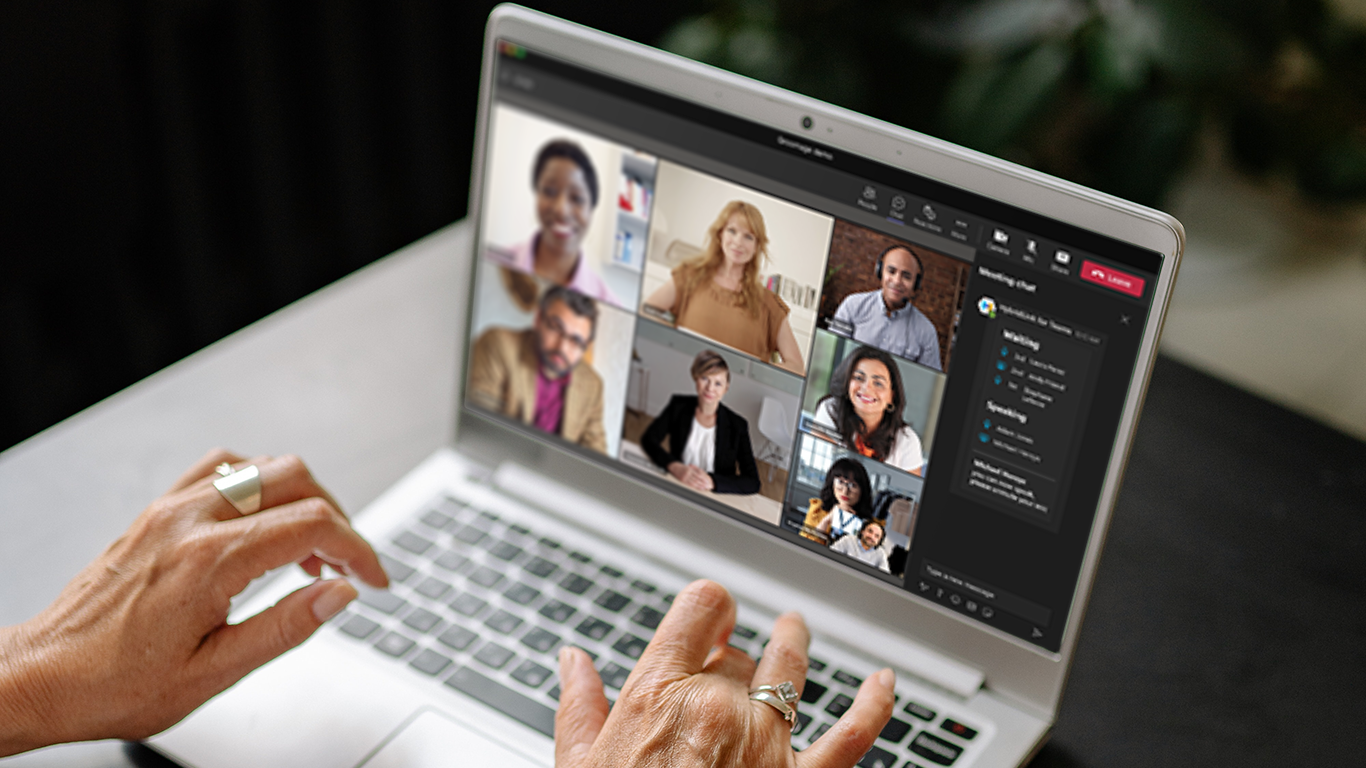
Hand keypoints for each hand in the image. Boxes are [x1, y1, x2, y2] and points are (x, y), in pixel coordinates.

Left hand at [0, 449, 386, 755]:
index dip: (359, 549)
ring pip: (263, 466)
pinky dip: (260, 484)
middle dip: (339, 518)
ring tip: (310, 551)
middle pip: (296, 479)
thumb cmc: (115, 685)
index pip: (312, 526)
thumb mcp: (214, 673)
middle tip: (349, 565)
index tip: (375, 578)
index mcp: (209, 562)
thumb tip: (340, 594)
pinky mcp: (157, 511)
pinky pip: (222, 468)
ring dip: (303, 498)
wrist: (43, 678)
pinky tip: (265, 521)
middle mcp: (189, 522)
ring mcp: (170, 510)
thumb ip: (287, 626)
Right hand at [555, 580, 894, 767]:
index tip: (708, 617)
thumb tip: (572, 661)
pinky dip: (874, 705)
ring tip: (794, 631)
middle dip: (728, 659)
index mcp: (659, 694)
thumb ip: (579, 707)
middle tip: (719, 671)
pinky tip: (884, 683)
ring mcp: (766, 743)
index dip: (708, 607)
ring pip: (790, 668)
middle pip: (736, 653)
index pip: (701, 607)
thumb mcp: (580, 765)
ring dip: (793, 644)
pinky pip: (851, 736)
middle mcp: (718, 708)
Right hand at [668, 462, 713, 491]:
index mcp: (690, 469)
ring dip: (700, 486)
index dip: (704, 479)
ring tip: (705, 488)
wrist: (674, 467)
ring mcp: (684, 478)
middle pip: (697, 479)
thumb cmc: (682, 467)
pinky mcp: (682, 481)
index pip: (699, 474)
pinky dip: (695, 487)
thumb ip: (696, 470)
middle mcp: (687, 474)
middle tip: (709, 486)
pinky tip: (699, 488)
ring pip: (694, 483)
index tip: (709, 481)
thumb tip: (703, 474)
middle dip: (704, 483)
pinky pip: (690, 485)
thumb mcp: (690, 467)